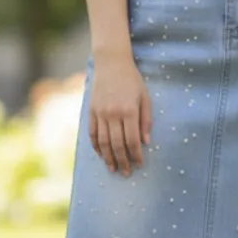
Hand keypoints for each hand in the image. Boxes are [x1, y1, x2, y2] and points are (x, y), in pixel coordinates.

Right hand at [88, 54, 151, 176]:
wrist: (111, 63)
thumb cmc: (132, 80)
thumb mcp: (144, 97)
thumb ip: (145, 120)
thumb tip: (146, 142)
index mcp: (129, 110)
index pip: (133, 140)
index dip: (136, 155)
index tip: (139, 164)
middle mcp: (113, 114)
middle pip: (117, 144)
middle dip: (123, 161)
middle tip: (126, 173)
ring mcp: (100, 113)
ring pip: (103, 142)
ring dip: (108, 158)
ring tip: (113, 169)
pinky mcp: (91, 111)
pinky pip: (92, 133)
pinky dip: (96, 146)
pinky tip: (101, 155)